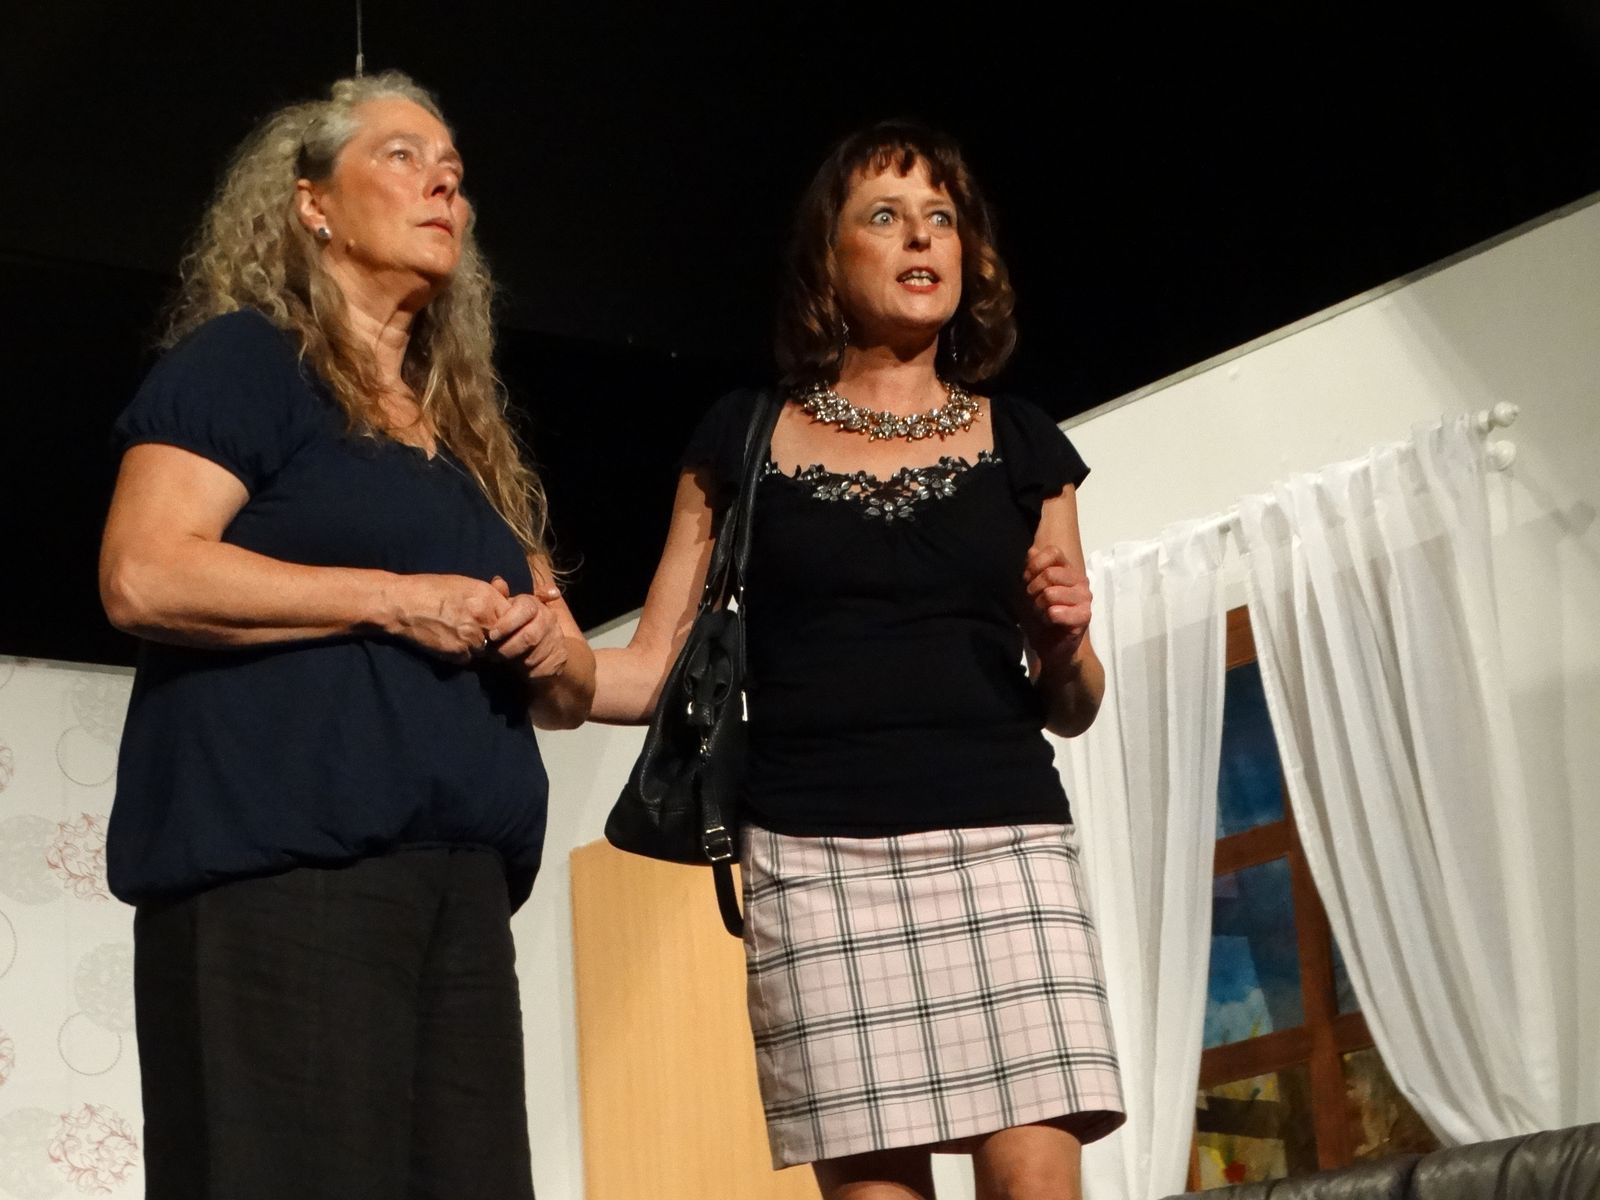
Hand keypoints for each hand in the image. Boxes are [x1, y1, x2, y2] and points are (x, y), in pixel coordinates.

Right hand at [389, 574, 512, 663]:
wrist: (403, 604)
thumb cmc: (431, 589)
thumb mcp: (465, 583)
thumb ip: (489, 594)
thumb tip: (506, 597)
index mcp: (487, 598)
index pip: (515, 617)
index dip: (510, 621)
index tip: (501, 623)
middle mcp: (483, 619)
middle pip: (504, 636)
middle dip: (496, 636)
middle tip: (484, 633)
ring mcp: (471, 639)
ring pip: (488, 650)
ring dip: (480, 647)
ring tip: (462, 635)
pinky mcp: (458, 655)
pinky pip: (470, 659)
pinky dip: (464, 654)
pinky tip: (451, 642)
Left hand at [485, 576, 568, 680]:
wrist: (546, 649)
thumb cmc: (518, 627)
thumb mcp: (508, 611)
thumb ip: (501, 597)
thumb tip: (498, 581)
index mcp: (536, 605)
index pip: (525, 609)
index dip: (507, 623)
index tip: (492, 635)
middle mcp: (549, 619)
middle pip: (529, 636)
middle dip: (507, 648)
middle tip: (492, 653)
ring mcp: (556, 639)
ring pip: (534, 655)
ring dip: (515, 661)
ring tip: (502, 661)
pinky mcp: (559, 658)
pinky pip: (540, 669)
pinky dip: (526, 672)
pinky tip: (518, 669)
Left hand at [1023, 545, 1091, 662]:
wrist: (1050, 647)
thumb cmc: (1039, 616)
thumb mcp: (1027, 590)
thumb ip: (1029, 570)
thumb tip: (1031, 552)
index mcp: (1067, 570)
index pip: (1053, 552)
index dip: (1033, 566)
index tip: (1026, 581)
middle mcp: (1080, 581)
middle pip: (1049, 574)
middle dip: (1032, 590)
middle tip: (1034, 602)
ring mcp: (1085, 598)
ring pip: (1050, 594)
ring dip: (1038, 607)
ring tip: (1042, 613)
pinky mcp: (1084, 616)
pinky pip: (1055, 612)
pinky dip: (1046, 618)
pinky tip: (1050, 623)